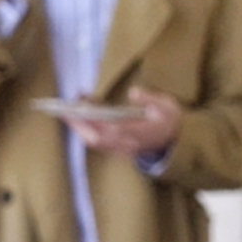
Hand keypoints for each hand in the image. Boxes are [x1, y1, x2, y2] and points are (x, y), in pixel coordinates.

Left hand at [66, 86, 180, 158]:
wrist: (179, 143)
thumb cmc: (171, 121)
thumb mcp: (167, 107)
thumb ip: (151, 100)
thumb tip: (134, 92)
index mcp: (137, 134)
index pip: (108, 129)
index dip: (90, 120)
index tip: (77, 108)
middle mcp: (125, 145)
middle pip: (94, 139)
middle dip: (77, 125)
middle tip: (62, 107)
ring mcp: (121, 149)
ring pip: (95, 141)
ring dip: (80, 126)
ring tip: (70, 107)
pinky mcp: (119, 148)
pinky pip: (99, 141)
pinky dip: (88, 128)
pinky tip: (83, 114)